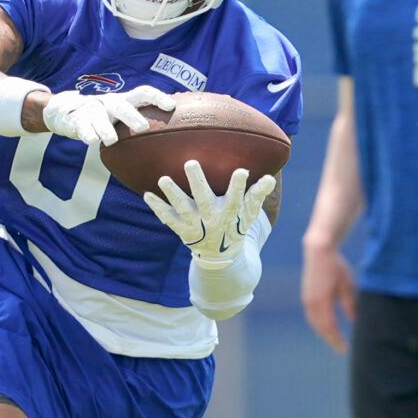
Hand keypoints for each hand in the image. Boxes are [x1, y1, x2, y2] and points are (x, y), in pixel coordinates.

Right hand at [42, 85, 173, 146]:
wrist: (66, 112)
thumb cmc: (103, 117)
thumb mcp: (120, 115)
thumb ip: (139, 121)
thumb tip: (173, 134)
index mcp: (123, 100)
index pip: (142, 93)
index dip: (157, 98)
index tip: (171, 107)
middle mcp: (108, 103)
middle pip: (121, 105)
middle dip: (132, 116)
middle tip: (143, 127)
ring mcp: (92, 111)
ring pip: (99, 118)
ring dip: (106, 128)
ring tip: (111, 140)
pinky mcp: (77, 121)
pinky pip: (82, 127)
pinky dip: (87, 134)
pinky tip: (91, 141)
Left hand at [143, 160, 274, 264]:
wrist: (220, 254)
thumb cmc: (236, 225)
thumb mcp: (250, 213)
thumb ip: (258, 194)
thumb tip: (270, 178)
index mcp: (230, 212)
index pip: (237, 197)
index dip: (239, 185)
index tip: (241, 171)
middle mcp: (211, 218)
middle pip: (204, 199)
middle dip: (197, 182)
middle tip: (190, 163)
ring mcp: (195, 225)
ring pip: (182, 208)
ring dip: (172, 194)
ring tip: (163, 179)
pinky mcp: (182, 230)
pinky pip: (168, 218)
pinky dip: (157, 207)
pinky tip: (147, 194)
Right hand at [301, 243, 356, 353]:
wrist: (319, 251)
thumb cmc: (336, 266)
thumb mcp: (348, 286)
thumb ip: (350, 305)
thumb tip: (354, 321)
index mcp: (322, 301)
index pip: (330, 327)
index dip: (337, 340)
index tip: (346, 349)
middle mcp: (311, 303)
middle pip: (320, 328)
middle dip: (330, 339)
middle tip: (341, 348)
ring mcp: (306, 300)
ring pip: (315, 323)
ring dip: (324, 333)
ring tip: (335, 340)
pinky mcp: (306, 297)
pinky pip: (312, 317)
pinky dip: (319, 325)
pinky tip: (327, 327)